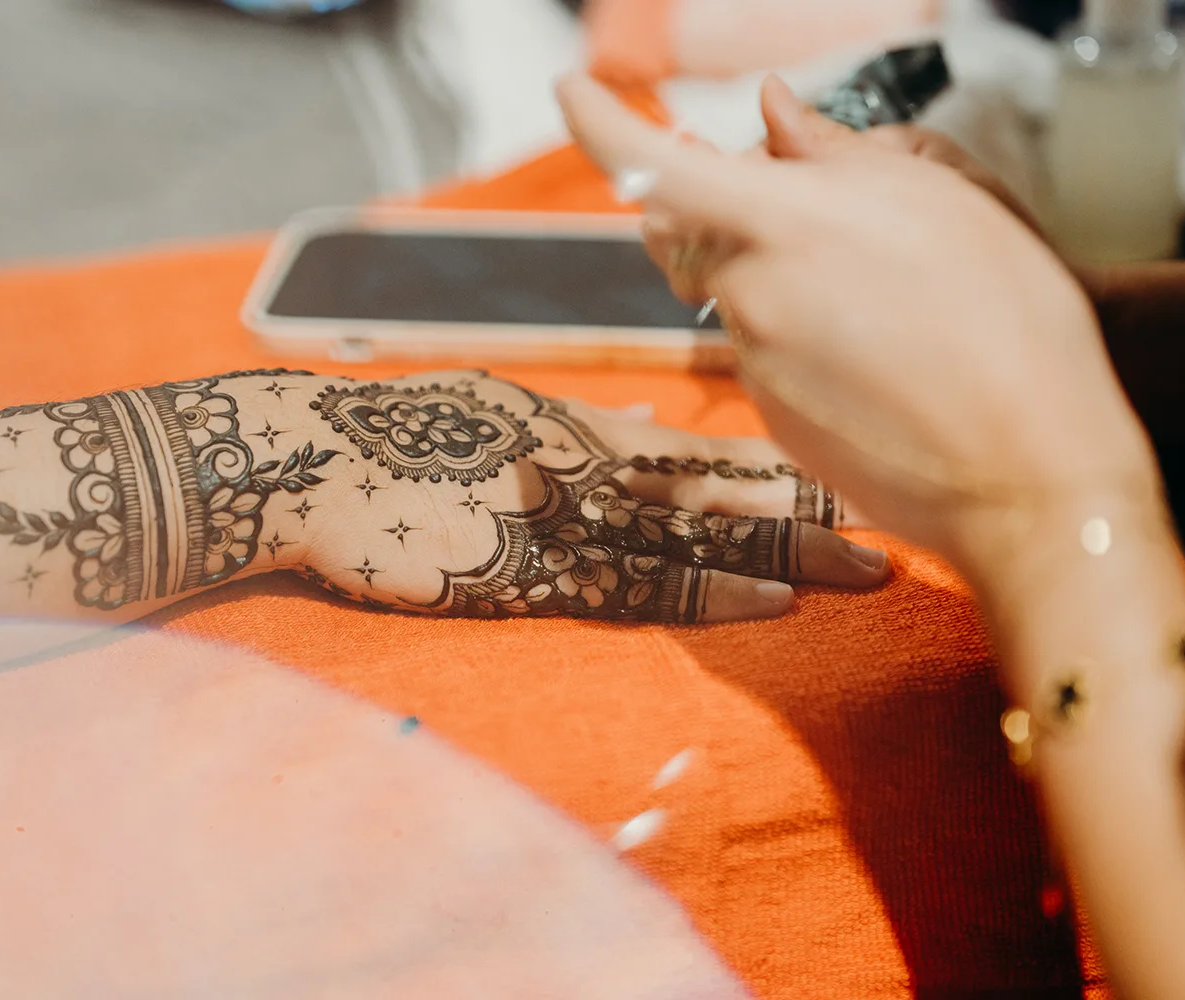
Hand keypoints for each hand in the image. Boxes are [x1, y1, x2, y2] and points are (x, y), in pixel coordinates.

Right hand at [282, 370, 888, 622]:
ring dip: (781, 551)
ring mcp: (560, 515)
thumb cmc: (386, 439)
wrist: (301, 460)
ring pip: (693, 535)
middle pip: (714, 492)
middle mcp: (583, 465)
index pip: (694, 453)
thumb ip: (567, 433)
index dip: (769, 471)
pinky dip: (705, 592)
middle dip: (802, 512)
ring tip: (859, 567)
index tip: (837, 483)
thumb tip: (631, 434)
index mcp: (572, 429)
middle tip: (884, 527)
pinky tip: (766, 602)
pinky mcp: (526, 569)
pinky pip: (632, 585)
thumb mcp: (489, 413)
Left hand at [560, 74, 1161, 578]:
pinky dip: (800, 333)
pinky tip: (877, 351)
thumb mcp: (936, 201)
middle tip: (804, 201)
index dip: (599, 122)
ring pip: (734, 292)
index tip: (570, 92)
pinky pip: (762, 351)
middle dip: (724, 204)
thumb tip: (772, 112)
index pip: (652, 162)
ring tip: (884, 294)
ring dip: (779, 272)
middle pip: (691, 229)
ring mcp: (753, 363)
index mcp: (784, 223)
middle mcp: (750, 294)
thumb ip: (833, 153)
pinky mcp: (768, 417)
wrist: (1028, 471)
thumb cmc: (1007, 324)